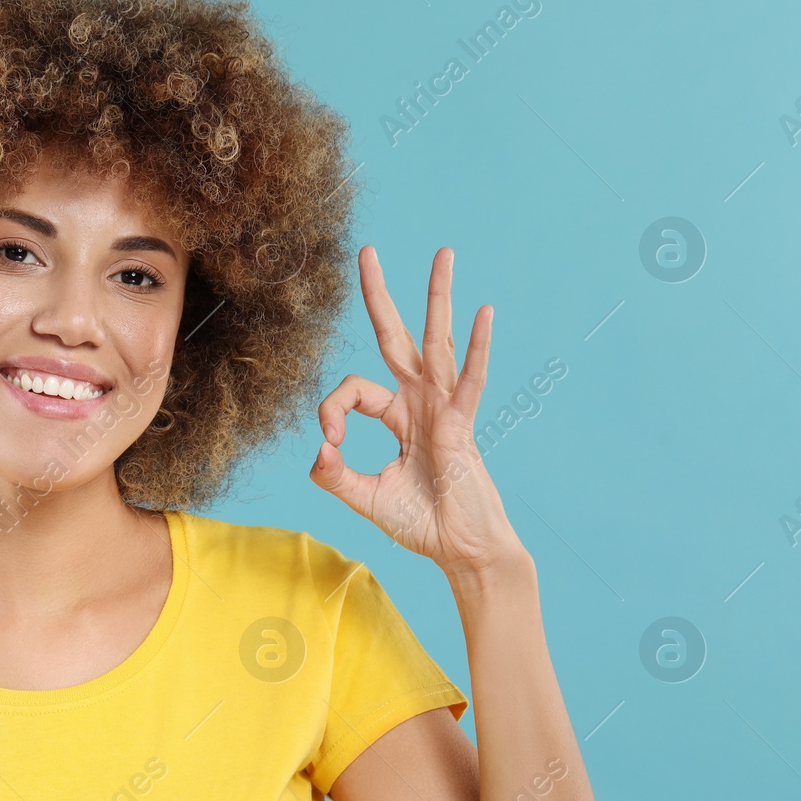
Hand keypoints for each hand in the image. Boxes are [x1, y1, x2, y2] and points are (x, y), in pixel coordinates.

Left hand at [308, 246, 523, 576]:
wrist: (461, 550)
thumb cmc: (421, 523)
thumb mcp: (367, 498)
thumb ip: (335, 476)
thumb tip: (317, 449)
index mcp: (395, 415)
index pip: (351, 389)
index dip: (331, 411)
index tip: (329, 445)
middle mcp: (419, 402)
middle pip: (395, 337)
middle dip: (379, 295)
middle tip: (367, 251)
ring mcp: (443, 409)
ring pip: (436, 343)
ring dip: (438, 298)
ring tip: (443, 253)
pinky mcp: (463, 426)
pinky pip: (470, 381)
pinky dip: (476, 349)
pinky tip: (484, 313)